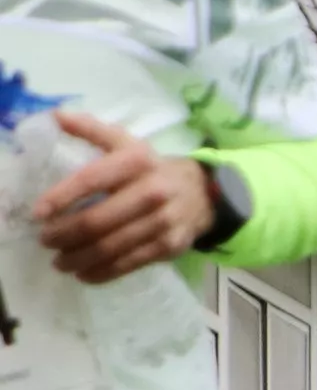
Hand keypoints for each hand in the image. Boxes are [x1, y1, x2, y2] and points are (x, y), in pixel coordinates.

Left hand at [36, 112, 216, 283]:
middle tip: (45, 240)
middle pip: (98, 220)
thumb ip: (91, 130)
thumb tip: (56, 116)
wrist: (204, 194)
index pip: (91, 180)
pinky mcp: (169, 246)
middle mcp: (151, 192)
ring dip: (79, 257)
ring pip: (111, 246)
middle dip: (65, 234)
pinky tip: (84, 274)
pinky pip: (130, 263)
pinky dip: (103, 272)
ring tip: (59, 262)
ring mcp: (162, 222)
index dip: (62, 197)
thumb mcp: (126, 143)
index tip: (39, 213)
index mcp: (136, 162)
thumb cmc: (152, 169)